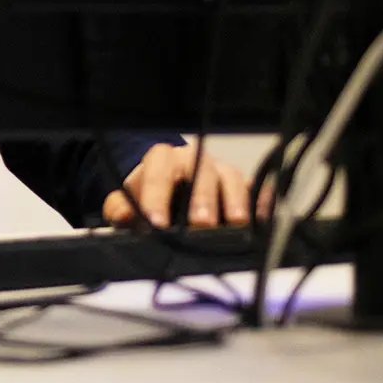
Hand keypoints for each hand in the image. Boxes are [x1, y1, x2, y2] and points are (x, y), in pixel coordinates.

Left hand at [105, 143, 257, 230]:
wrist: (169, 191)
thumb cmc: (149, 197)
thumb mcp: (127, 200)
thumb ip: (119, 208)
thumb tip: (124, 216)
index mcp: (162, 160)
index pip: (158, 171)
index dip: (157, 195)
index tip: (156, 222)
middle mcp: (195, 160)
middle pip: (200, 171)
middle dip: (202, 197)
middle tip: (201, 223)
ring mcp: (222, 172)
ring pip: (231, 178)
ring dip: (234, 200)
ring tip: (236, 222)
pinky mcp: (244, 187)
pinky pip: (256, 190)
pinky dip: (261, 202)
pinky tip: (263, 217)